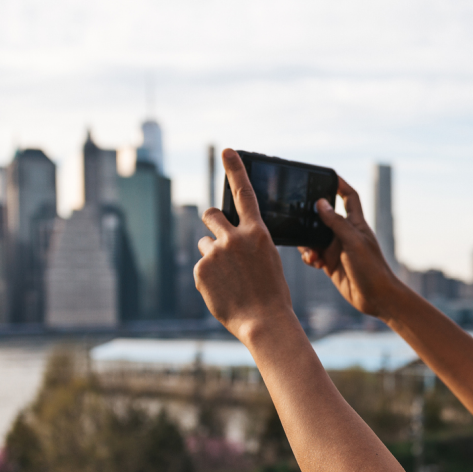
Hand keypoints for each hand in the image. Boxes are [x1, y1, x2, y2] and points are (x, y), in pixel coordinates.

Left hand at [195, 149, 295, 343]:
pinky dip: (209, 277)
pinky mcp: (200, 270)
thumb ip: (249, 243)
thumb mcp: (268, 260)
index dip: (234, 169)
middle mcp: (234, 237)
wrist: (264, 321)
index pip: (244, 193)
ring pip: (205, 244)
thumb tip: (226, 239)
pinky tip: (223, 290)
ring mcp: (215, 253)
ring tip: (229, 278)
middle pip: (211, 215)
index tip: (227, 150)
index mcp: (257, 232)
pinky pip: (201, 266)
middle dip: (212, 222)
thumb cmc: (272, 292)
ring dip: (213, 255)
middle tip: (218, 237)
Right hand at [299, 176, 407, 320]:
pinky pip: (313, 254)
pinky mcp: (330, 263)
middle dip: (311, 216)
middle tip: (299, 217)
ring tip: (311, 252)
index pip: (349, 197)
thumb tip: (321, 203)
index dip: (339, 184)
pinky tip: (313, 262)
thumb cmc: (372, 268)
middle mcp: (345, 234)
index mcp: (356, 224)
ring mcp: (336, 249)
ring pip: (314, 236)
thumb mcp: (353, 242)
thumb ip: (336, 222)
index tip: (326, 175)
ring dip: (307, 242)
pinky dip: (309, 256)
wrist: (376, 298)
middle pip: (324, 216)